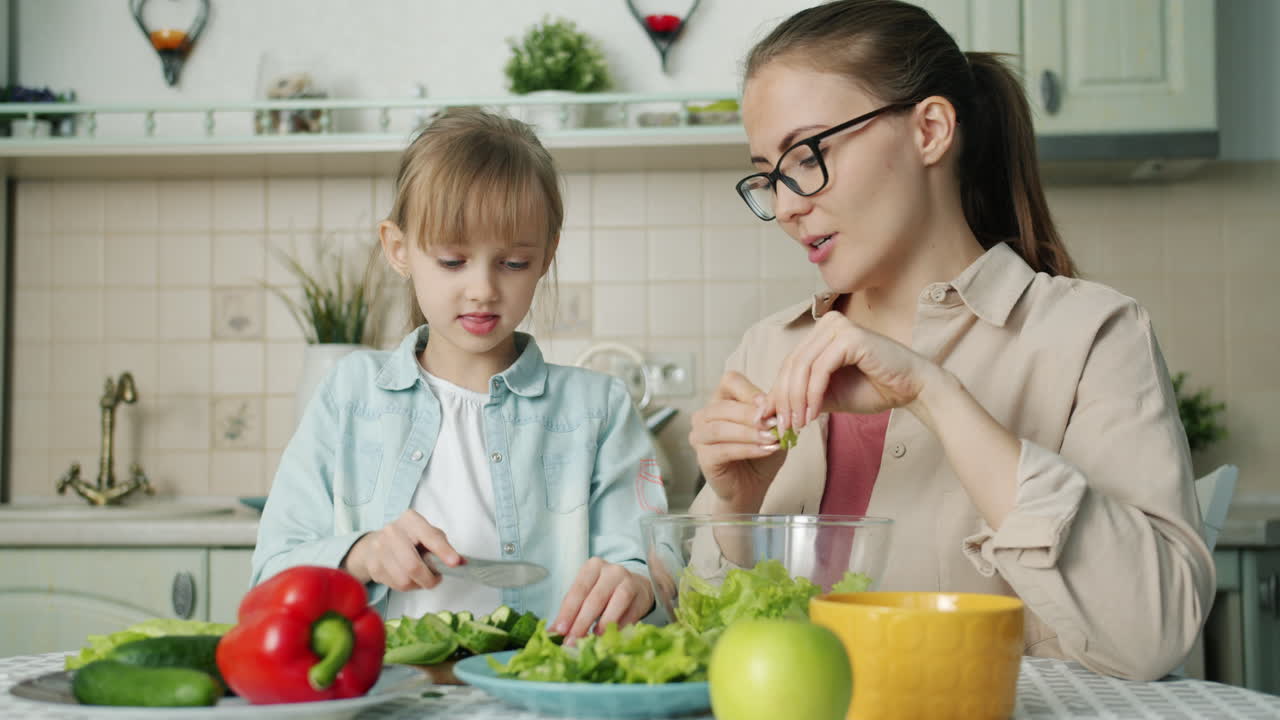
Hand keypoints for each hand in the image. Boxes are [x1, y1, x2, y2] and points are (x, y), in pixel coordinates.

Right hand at [341, 510, 461, 591]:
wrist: (373, 544)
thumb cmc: (408, 539)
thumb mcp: (427, 534)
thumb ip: (444, 547)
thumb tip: (462, 563)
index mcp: (410, 520)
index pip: (429, 536)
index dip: (443, 551)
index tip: (455, 563)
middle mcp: (392, 532)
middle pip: (413, 565)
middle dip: (429, 579)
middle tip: (436, 579)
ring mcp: (379, 550)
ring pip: (405, 580)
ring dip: (418, 584)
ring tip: (421, 577)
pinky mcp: (373, 567)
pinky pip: (396, 586)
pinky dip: (407, 586)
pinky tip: (407, 577)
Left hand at [551, 558, 653, 641]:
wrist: (636, 587)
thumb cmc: (604, 592)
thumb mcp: (586, 596)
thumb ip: (571, 612)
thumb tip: (552, 634)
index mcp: (592, 567)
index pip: (577, 590)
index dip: (568, 612)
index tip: (560, 631)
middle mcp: (611, 571)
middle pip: (595, 598)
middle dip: (582, 622)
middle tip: (572, 642)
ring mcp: (629, 581)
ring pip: (617, 602)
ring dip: (604, 623)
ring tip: (593, 639)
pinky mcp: (642, 596)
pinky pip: (631, 613)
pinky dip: (620, 627)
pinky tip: (610, 638)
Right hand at [688, 371, 787, 509]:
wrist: (752, 486)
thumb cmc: (761, 454)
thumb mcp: (772, 429)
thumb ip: (771, 414)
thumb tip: (771, 404)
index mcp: (722, 400)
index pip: (731, 381)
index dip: (749, 391)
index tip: (769, 404)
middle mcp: (705, 415)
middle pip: (724, 406)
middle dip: (751, 415)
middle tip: (774, 424)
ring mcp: (700, 436)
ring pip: (720, 428)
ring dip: (749, 433)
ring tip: (772, 439)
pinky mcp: (703, 458)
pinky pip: (723, 450)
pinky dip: (747, 449)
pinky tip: (765, 450)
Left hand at [766, 310, 942, 432]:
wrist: (913, 389)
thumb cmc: (874, 389)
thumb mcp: (829, 395)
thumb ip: (802, 397)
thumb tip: (768, 411)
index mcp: (822, 333)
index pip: (790, 363)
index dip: (777, 393)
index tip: (771, 420)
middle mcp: (828, 324)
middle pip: (792, 364)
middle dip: (784, 399)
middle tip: (782, 427)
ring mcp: (839, 327)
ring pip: (802, 367)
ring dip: (796, 400)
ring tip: (797, 425)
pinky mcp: (850, 337)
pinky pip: (820, 369)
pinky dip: (812, 394)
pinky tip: (812, 414)